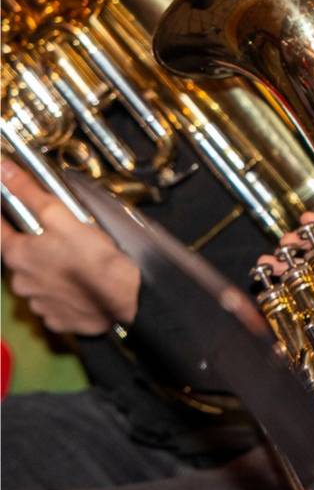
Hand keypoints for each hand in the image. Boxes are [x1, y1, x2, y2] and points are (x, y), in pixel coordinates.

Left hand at [0, 162, 139, 333]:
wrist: (125, 298)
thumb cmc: (96, 260)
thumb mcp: (61, 216)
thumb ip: (28, 192)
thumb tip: (4, 170)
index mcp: (17, 255)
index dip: (4, 215)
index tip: (12, 209)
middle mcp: (21, 281)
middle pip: (20, 257)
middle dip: (36, 247)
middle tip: (63, 239)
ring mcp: (38, 303)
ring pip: (38, 280)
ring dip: (50, 271)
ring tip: (77, 263)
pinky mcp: (56, 319)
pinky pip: (54, 302)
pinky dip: (63, 293)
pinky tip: (81, 285)